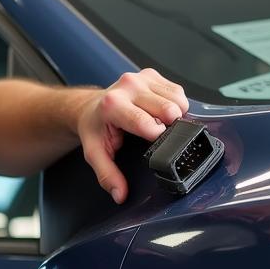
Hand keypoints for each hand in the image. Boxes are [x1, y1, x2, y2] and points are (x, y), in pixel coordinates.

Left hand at [78, 68, 188, 203]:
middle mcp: (128, 86)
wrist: (91, 107)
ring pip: (177, 99)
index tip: (154, 142)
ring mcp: (141, 78)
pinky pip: (177, 91)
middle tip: (153, 134)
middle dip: (168, 125)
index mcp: (113, 104)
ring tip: (156, 122)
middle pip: (168, 110)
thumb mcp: (95, 153)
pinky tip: (159, 111)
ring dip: (173, 114)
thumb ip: (107, 174)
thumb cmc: (95, 128)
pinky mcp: (152, 74)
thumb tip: (120, 194)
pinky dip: (175, 103)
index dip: (157, 136)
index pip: (147, 122)